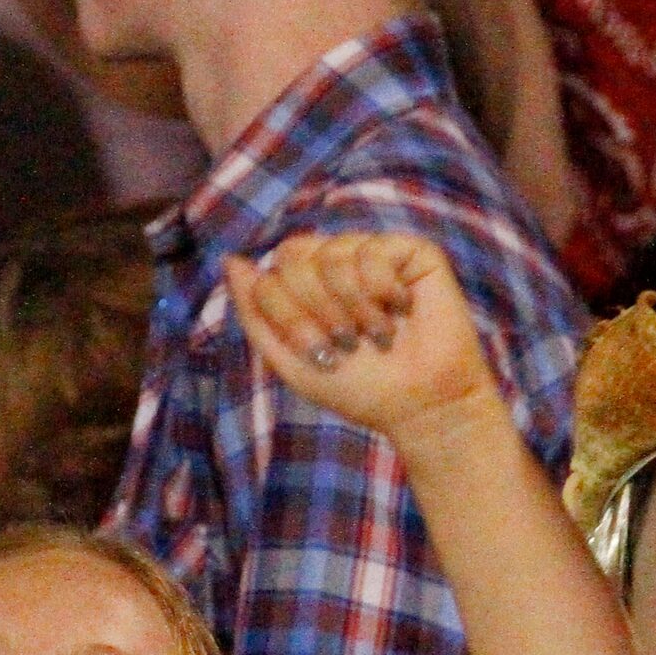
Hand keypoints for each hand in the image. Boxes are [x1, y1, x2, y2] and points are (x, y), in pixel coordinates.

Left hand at [227, 233, 507, 452]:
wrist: (423, 404)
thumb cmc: (361, 388)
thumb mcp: (291, 360)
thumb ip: (256, 313)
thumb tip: (232, 260)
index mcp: (307, 288)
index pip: (271, 276)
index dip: (288, 315)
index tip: (320, 353)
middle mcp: (337, 265)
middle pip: (293, 256)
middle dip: (315, 308)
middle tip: (346, 344)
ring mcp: (373, 255)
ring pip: (332, 253)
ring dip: (352, 305)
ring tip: (378, 335)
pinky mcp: (411, 253)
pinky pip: (373, 249)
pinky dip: (383, 288)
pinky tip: (402, 311)